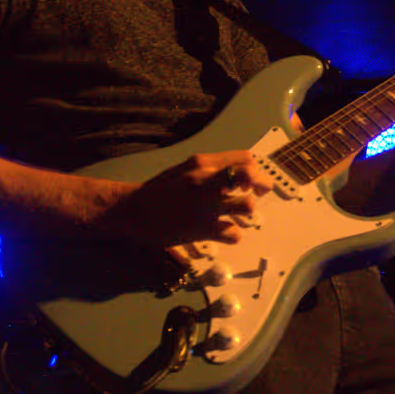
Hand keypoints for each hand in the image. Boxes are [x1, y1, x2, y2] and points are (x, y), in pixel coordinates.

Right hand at [102, 151, 272, 248]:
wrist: (132, 210)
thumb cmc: (160, 190)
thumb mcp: (186, 170)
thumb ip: (211, 170)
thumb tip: (239, 176)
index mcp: (202, 163)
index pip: (244, 158)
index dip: (254, 169)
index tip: (251, 179)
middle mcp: (206, 180)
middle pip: (250, 175)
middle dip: (262, 185)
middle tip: (258, 194)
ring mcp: (205, 205)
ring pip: (247, 205)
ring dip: (248, 211)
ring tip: (239, 215)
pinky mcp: (202, 229)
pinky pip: (233, 233)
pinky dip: (234, 234)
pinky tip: (225, 232)